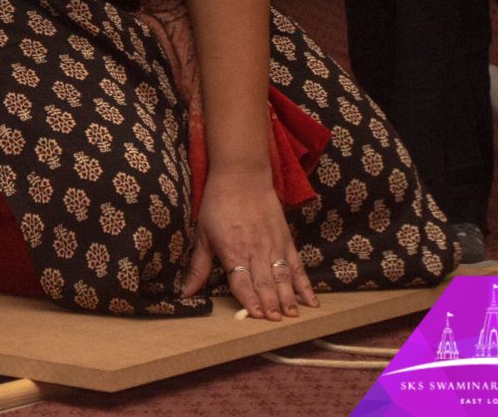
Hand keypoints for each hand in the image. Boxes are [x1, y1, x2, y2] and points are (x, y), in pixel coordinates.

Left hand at [178, 165, 315, 318]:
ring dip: (288, 297)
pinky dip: (305, 284)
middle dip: (271, 304)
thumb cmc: (218, 204)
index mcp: (233, 250)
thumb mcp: (202, 234)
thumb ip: (197, 266)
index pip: (242, 281)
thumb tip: (184, 292)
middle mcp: (256, 250)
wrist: (242, 176)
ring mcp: (274, 246)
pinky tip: (312, 301)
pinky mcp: (286, 241)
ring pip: (283, 277)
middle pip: (265, 282)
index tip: (256, 315)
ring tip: (293, 315)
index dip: (249, 299)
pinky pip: (297, 266)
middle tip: (277, 322)